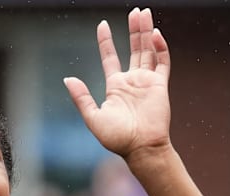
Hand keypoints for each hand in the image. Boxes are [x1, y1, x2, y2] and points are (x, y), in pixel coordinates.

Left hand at [64, 7, 170, 159]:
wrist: (140, 148)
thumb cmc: (116, 138)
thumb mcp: (93, 117)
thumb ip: (81, 97)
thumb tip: (68, 78)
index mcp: (115, 87)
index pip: (110, 58)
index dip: (106, 41)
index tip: (102, 25)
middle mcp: (132, 81)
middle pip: (133, 49)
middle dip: (134, 30)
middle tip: (136, 10)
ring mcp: (147, 82)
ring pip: (148, 51)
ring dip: (146, 32)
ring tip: (144, 13)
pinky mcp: (160, 85)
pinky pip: (162, 62)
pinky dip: (160, 48)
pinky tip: (155, 34)